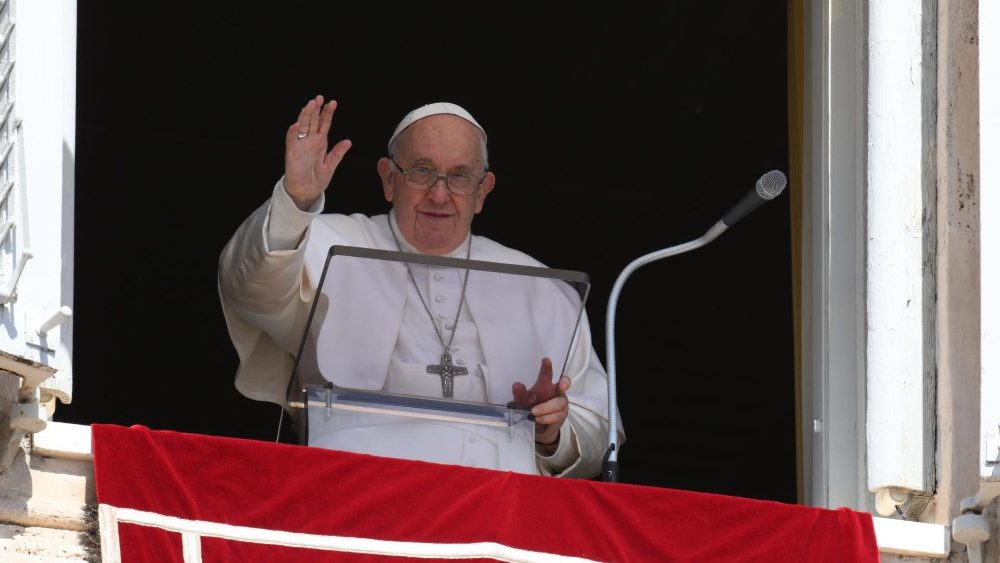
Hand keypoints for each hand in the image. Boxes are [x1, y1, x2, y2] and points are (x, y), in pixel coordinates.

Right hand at [283, 95, 352, 209]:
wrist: (306, 191)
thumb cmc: (317, 178)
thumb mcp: (331, 165)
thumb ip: (338, 153)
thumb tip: (348, 142)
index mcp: (320, 142)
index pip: (324, 124)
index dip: (328, 114)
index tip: (332, 103)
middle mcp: (310, 141)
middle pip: (313, 121)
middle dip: (316, 109)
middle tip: (320, 98)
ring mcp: (300, 145)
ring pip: (303, 125)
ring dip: (306, 115)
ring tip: (310, 104)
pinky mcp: (292, 152)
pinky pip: (292, 139)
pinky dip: (294, 132)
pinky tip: (298, 124)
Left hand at [511, 358, 571, 448]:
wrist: (536, 425)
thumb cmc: (530, 407)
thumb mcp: (522, 402)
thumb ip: (520, 394)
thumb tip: (516, 384)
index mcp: (545, 385)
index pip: (547, 374)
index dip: (547, 367)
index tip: (546, 360)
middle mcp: (555, 391)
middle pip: (564, 384)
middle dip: (564, 384)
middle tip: (561, 385)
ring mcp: (561, 403)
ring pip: (560, 402)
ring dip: (546, 408)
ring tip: (534, 412)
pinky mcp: (562, 414)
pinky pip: (558, 415)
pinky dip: (547, 417)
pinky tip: (539, 419)